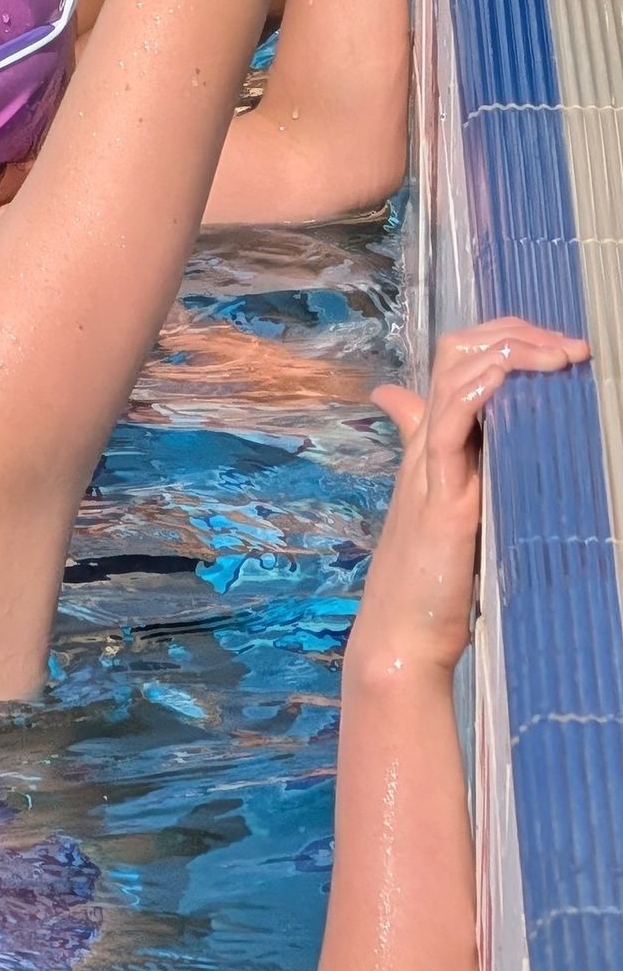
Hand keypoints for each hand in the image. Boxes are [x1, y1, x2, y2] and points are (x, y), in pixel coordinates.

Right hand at [355, 318, 587, 677]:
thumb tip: (458, 453)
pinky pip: (448, 427)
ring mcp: (430, 466)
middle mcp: (427, 443)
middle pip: (457, 353)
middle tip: (569, 347)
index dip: (506, 337)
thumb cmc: (429, 582)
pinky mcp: (440, 498)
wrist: (403, 636)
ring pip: (454, 377)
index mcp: (433, 442)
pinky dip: (475, 394)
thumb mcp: (449, 513)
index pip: (458, 357)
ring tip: (559, 357)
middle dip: (516, 334)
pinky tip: (506, 381)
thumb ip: (458, 478)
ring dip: (510, 354)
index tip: (559, 347)